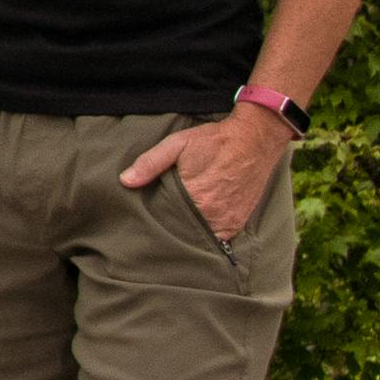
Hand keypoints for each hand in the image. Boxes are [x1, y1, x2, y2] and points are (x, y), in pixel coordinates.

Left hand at [121, 105, 296, 240]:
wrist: (254, 140)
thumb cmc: (214, 141)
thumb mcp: (177, 144)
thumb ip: (150, 163)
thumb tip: (125, 180)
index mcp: (194, 198)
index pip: (166, 222)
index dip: (155, 224)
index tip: (145, 225)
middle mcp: (212, 215)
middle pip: (183, 234)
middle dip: (171, 233)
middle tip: (158, 232)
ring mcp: (227, 221)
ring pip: (201, 239)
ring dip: (189, 237)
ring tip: (176, 233)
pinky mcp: (237, 223)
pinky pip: (219, 238)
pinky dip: (208, 236)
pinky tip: (197, 230)